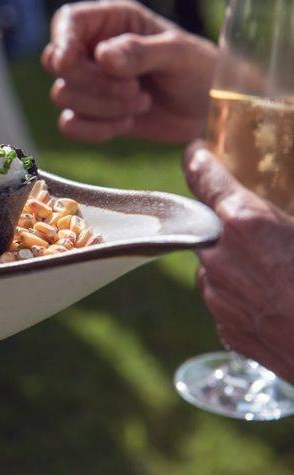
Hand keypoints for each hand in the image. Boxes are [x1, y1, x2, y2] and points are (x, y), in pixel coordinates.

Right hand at [42, 0, 217, 143]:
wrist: (210, 112)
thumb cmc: (201, 71)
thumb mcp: (180, 55)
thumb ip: (141, 52)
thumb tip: (102, 56)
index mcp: (113, 21)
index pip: (68, 21)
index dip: (62, 40)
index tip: (69, 62)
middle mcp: (93, 48)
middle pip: (59, 63)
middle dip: (93, 83)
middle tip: (134, 90)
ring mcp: (89, 83)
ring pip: (62, 95)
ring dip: (103, 107)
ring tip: (141, 103)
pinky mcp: (91, 114)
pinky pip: (69, 125)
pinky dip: (95, 130)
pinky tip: (125, 124)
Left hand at [184, 141, 293, 382]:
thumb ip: (290, 213)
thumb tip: (288, 218)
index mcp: (244, 221)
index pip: (205, 177)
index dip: (199, 161)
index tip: (195, 152)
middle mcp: (218, 256)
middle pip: (210, 227)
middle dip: (231, 224)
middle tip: (262, 228)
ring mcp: (217, 295)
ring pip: (217, 266)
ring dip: (237, 261)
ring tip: (279, 271)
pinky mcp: (225, 328)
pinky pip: (228, 299)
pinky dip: (245, 294)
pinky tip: (277, 300)